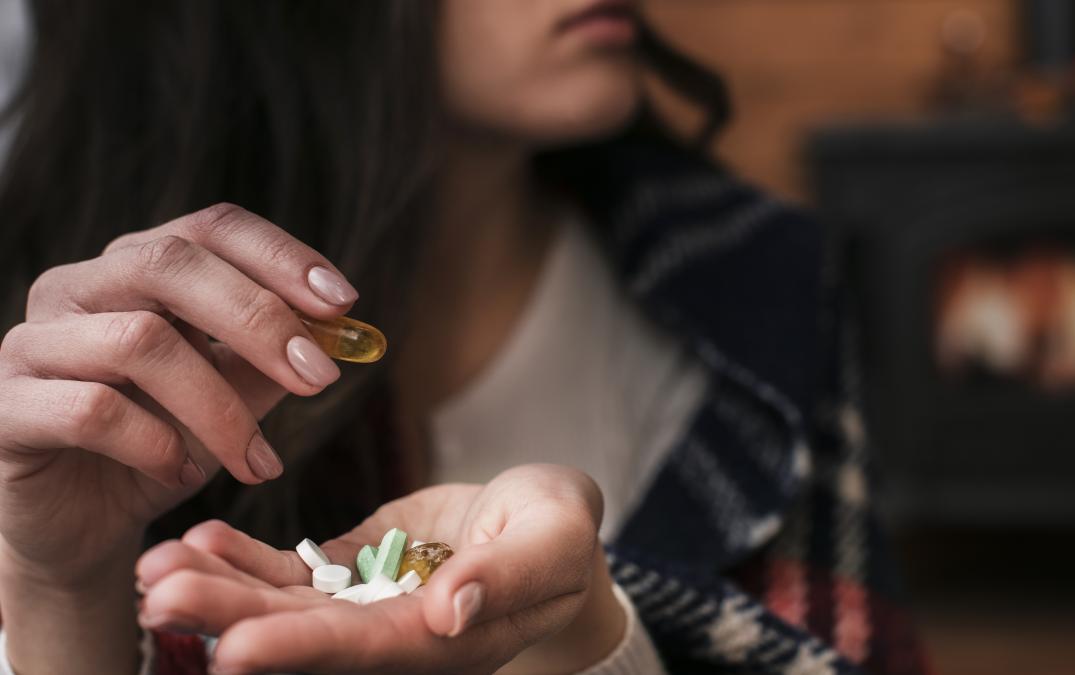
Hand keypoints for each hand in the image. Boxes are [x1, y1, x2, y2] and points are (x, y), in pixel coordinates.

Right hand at [0, 203, 353, 587]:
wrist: (83, 524)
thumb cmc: (161, 446)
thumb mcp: (232, 398)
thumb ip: (275, 359)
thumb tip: (339, 332)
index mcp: (135, 269)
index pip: (210, 228)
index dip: (280, 256)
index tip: (343, 303)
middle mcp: (77, 288)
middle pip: (171, 264)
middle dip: (260, 320)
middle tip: (320, 378)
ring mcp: (33, 342)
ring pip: (139, 341)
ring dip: (218, 407)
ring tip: (258, 461)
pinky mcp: (6, 406)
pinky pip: (91, 409)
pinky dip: (155, 442)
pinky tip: (183, 472)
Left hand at [137, 464, 624, 674]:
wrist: (543, 519)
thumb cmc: (561, 529)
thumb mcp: (554, 540)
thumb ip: (505, 577)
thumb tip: (448, 613)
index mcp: (450, 641)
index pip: (369, 651)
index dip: (302, 650)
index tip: (234, 646)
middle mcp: (398, 636)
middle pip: (307, 637)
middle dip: (231, 618)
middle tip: (161, 595)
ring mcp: (368, 606)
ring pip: (285, 606)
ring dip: (220, 589)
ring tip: (158, 566)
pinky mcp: (353, 572)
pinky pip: (292, 571)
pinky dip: (245, 557)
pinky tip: (200, 537)